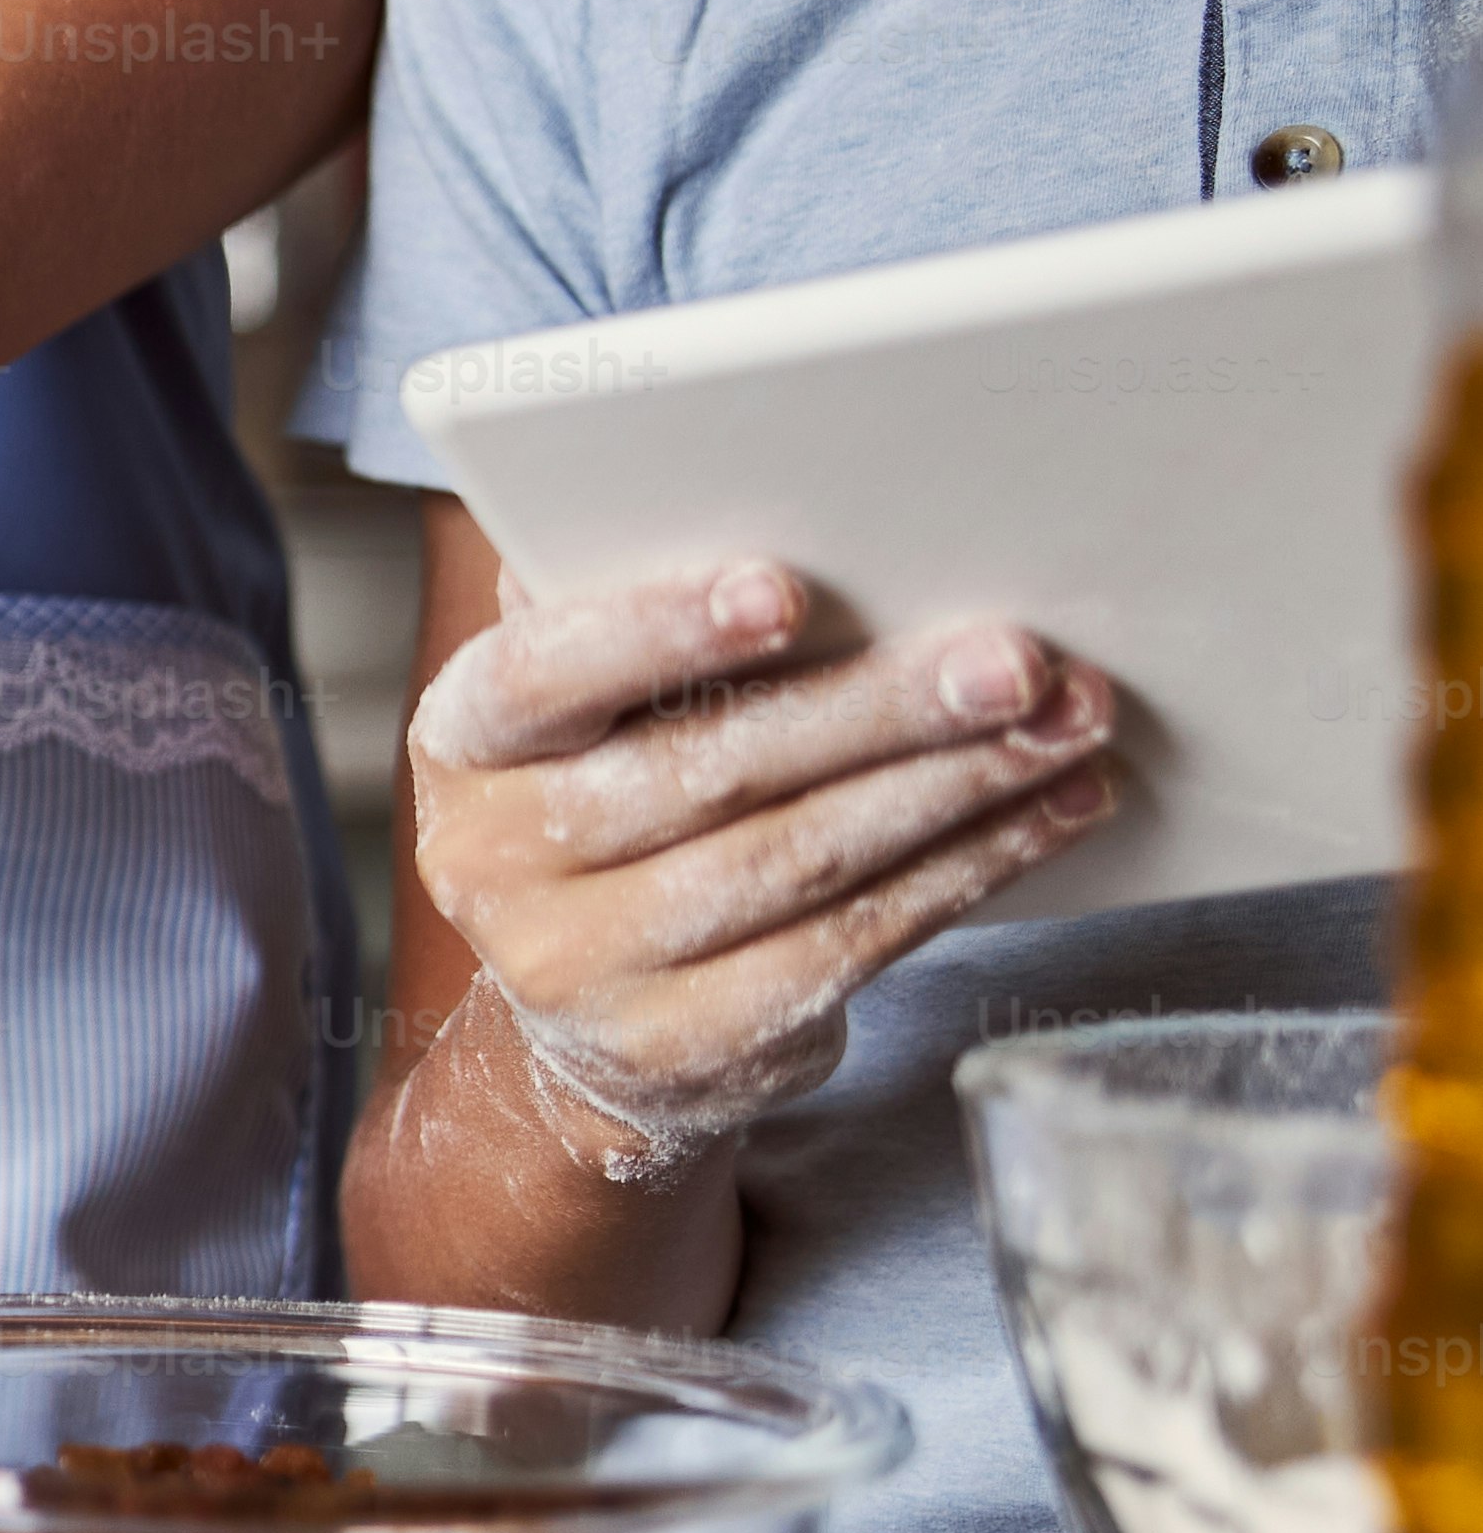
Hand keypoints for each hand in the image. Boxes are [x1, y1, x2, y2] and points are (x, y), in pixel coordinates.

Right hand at [408, 562, 1116, 1180]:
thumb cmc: (615, 806)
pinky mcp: (683, 1048)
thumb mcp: (584, 709)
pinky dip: (966, 871)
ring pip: (798, 861)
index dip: (658, 630)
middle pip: (707, 771)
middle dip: (878, 707)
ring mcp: (581, 971)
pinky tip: (1047, 813)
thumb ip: (623, 610)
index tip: (785, 589)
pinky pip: (850, 945)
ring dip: (955, 788)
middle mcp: (494, 864)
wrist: (591, 1021)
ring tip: (1067, 724)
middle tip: (1013, 658)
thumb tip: (717, 484)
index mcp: (464, 744)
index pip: (543, 676)